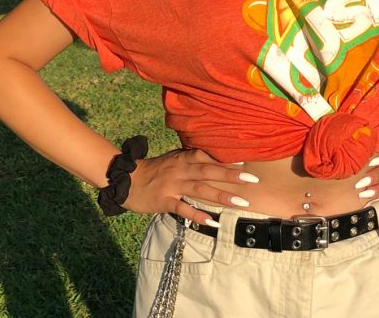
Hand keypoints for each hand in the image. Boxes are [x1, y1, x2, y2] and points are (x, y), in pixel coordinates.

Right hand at [122, 148, 257, 226]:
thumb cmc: (155, 169)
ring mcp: (172, 185)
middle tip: (251, 179)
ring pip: (200, 189)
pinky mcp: (164, 201)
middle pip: (208, 171)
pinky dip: (198, 215)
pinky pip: (183, 208)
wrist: (127, 179)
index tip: (245, 163)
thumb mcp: (174, 159)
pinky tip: (212, 221)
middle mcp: (180, 169)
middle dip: (230, 175)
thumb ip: (192, 159)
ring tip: (239, 202)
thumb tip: (215, 159)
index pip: (207, 157)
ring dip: (221, 196)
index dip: (226, 159)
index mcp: (183, 158)